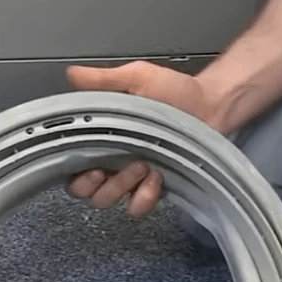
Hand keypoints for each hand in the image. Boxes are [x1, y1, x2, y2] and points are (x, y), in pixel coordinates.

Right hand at [64, 61, 223, 216]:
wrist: (211, 104)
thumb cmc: (175, 91)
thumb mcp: (136, 78)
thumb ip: (102, 80)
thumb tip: (73, 74)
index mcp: (101, 136)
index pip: (71, 164)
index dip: (70, 169)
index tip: (83, 161)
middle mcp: (111, 161)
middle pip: (85, 190)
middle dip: (92, 184)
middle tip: (109, 167)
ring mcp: (131, 178)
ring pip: (107, 200)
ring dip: (119, 187)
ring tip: (141, 164)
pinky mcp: (152, 189)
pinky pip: (137, 207)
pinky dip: (143, 197)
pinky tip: (156, 177)